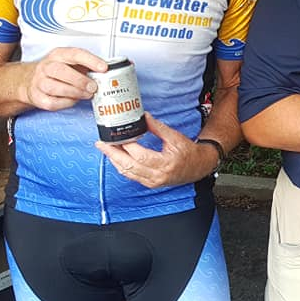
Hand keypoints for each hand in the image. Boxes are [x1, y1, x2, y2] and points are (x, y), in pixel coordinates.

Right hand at [23, 47, 108, 110]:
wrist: (30, 80)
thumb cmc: (59, 71)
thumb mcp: (72, 63)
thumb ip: (88, 67)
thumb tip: (108, 73)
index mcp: (58, 55)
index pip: (74, 54)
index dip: (90, 61)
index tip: (103, 68)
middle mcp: (46, 67)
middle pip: (60, 71)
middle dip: (80, 80)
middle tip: (94, 87)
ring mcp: (39, 82)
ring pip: (54, 87)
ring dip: (74, 92)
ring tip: (87, 94)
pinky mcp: (37, 97)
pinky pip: (51, 102)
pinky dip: (66, 103)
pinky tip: (74, 100)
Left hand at [95, 113, 218, 187]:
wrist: (197, 167)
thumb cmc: (188, 152)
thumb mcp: (175, 137)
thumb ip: (158, 128)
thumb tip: (143, 116)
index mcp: (166, 163)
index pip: (141, 155)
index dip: (128, 145)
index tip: (119, 135)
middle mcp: (158, 175)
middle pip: (129, 166)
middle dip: (113, 154)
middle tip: (101, 143)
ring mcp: (153, 181)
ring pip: (127, 172)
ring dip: (114, 160)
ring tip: (105, 148)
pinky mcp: (150, 184)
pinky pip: (131, 176)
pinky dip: (121, 166)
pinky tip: (116, 158)